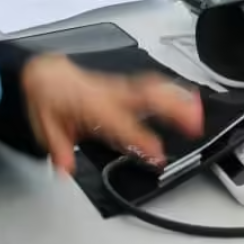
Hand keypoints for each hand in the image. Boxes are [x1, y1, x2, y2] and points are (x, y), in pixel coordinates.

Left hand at [20, 54, 202, 174]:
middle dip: (173, 108)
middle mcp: (110, 93)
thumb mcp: (45, 127)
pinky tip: (186, 98)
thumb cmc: (48, 98)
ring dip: (179, 98)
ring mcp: (119, 86)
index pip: (121, 123)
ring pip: (154, 87)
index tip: (158, 155)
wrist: (45, 74)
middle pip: (147, 96)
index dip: (141, 139)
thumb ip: (58, 148)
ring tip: (198, 112)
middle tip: (194, 123)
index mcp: (92, 104)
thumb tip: (66, 169)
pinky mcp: (124, 85)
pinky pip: (152, 84)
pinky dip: (172, 90)